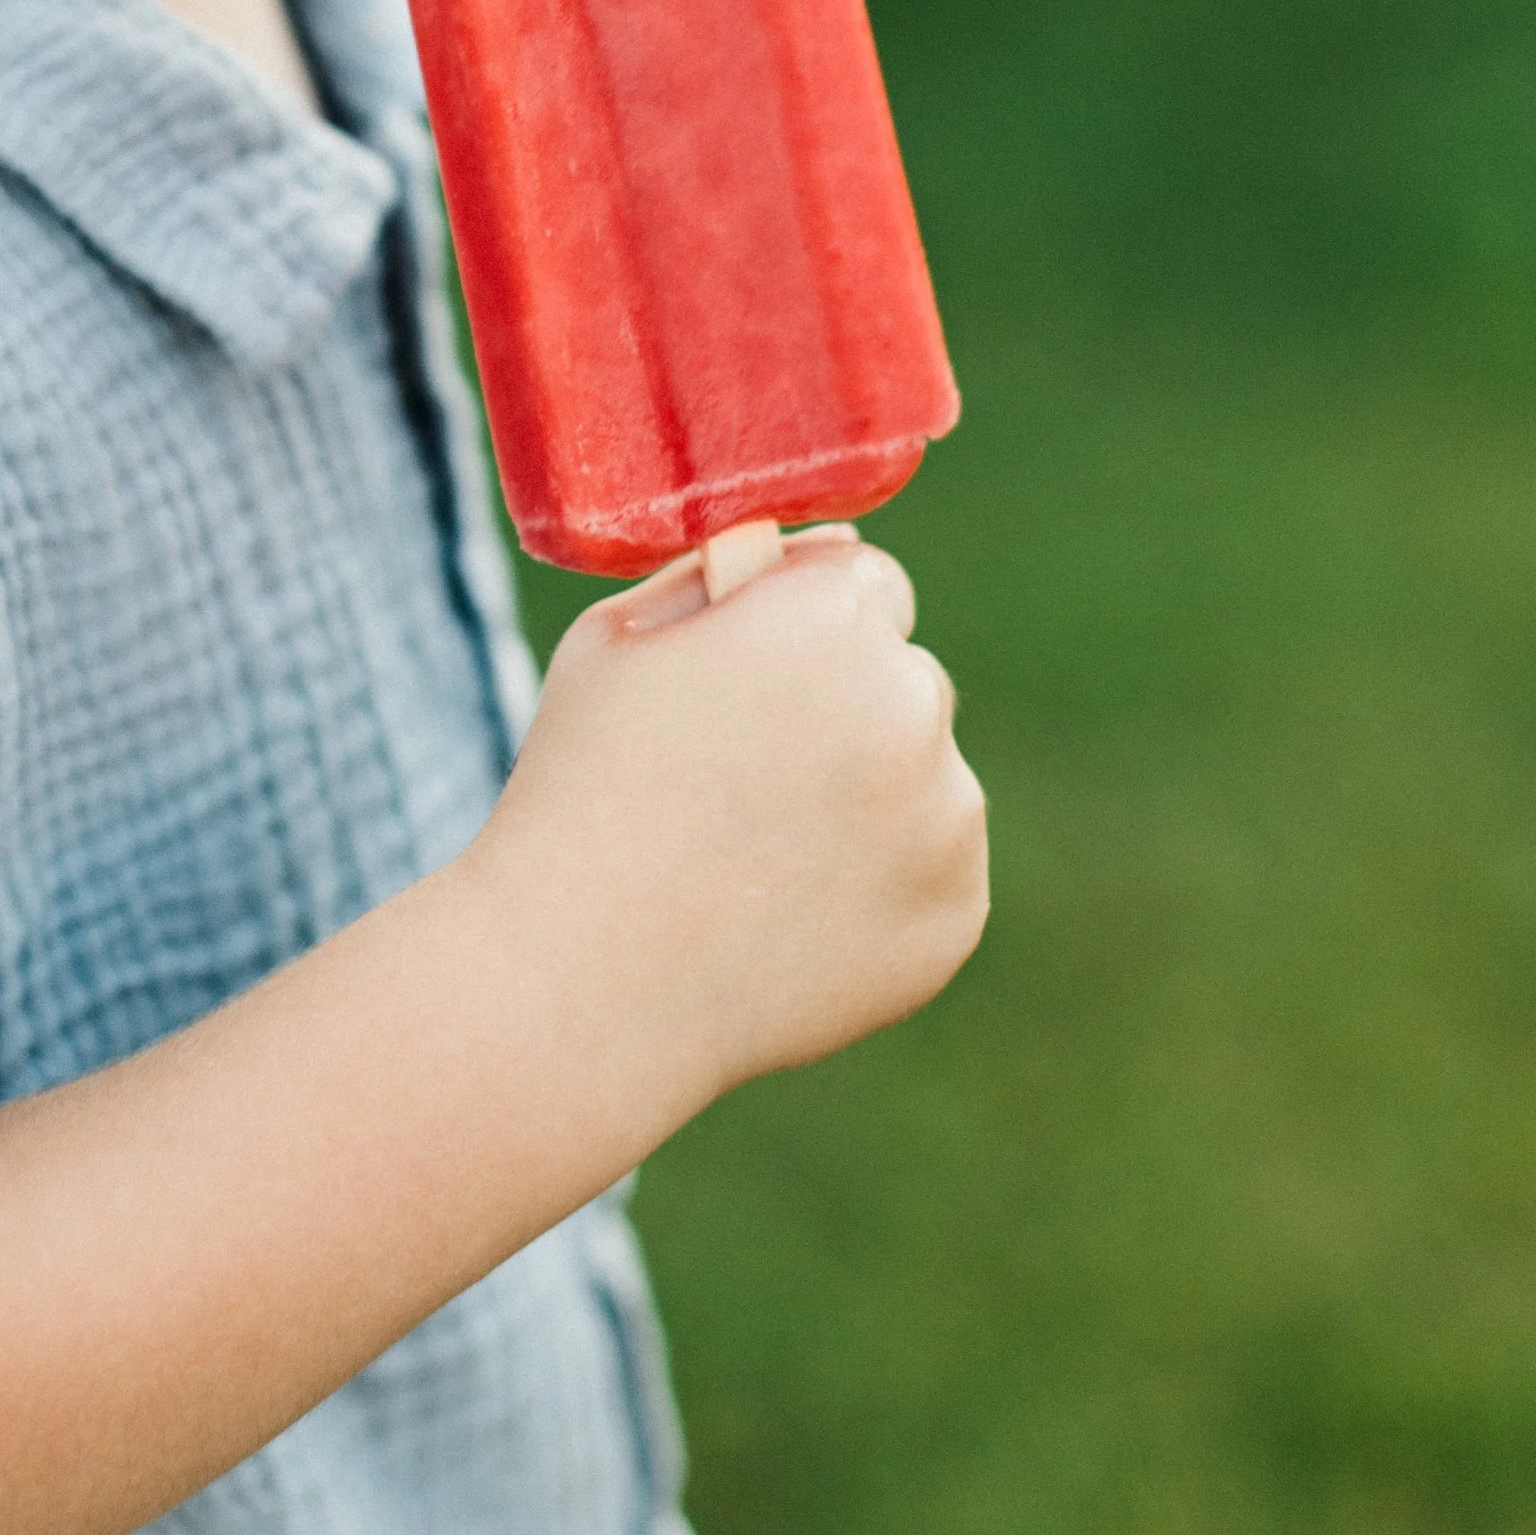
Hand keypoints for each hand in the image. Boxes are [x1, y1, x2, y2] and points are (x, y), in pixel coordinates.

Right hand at [470, 532, 987, 1133]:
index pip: (868, 583)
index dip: (808, 626)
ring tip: (758, 858)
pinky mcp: (955, 913)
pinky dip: (884, 884)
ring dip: (871, 797)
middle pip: (905, 678)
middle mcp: (911, 705)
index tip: (760, 678)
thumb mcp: (617, 640)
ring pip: (929, 777)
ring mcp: (946, 817)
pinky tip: (790, 913)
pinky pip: (937, 869)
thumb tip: (798, 552)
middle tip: (747, 779)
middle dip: (845, 709)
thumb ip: (718, 576)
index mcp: (830, 618)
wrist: (582, 982)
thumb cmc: (580, 792)